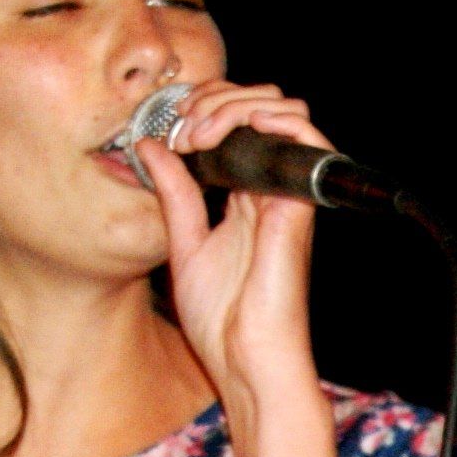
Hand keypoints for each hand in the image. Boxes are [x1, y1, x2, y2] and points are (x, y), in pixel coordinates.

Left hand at [133, 80, 325, 413]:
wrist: (245, 359)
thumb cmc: (222, 320)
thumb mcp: (183, 242)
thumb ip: (174, 193)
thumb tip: (151, 146)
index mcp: (246, 197)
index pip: (237, 124)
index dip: (203, 109)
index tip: (167, 131)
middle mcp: (271, 189)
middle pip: (262, 106)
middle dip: (217, 97)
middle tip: (181, 126)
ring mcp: (287, 193)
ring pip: (284, 110)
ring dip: (237, 104)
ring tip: (199, 130)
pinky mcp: (298, 204)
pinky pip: (305, 139)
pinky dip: (269, 119)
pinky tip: (226, 133)